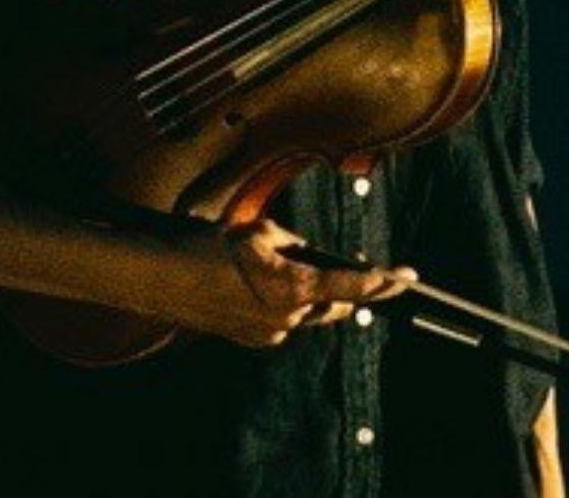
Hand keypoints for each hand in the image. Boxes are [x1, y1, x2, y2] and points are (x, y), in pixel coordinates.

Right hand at [151, 217, 417, 348]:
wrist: (160, 277)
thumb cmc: (208, 246)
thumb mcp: (258, 231)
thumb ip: (292, 244)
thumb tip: (305, 252)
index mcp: (293, 289)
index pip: (351, 284)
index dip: (383, 280)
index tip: (408, 276)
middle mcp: (286, 319)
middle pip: (332, 302)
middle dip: (344, 283)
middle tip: (353, 264)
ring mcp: (268, 334)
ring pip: (305, 310)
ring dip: (305, 288)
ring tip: (276, 260)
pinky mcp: (251, 338)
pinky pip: (281, 317)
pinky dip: (281, 299)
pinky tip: (258, 279)